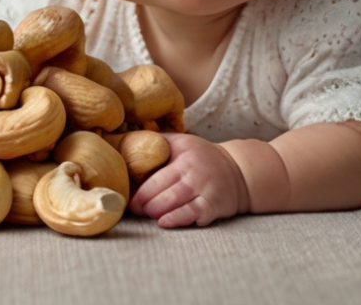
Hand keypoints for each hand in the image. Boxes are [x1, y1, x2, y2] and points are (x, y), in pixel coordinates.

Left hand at [129, 133, 248, 227]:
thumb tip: (122, 140)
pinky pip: (192, 215)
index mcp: (184, 156)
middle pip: (163, 191)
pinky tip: (163, 222)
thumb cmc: (202, 156)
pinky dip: (176, 219)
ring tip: (148, 214)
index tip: (128, 196)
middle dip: (144, 202)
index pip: (156, 174)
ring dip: (156, 211)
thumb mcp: (182, 142)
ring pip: (175, 203)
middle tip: (135, 208)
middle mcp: (194, 173)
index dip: (140, 189)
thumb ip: (157, 141)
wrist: (239, 170)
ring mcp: (205, 190)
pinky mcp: (213, 207)